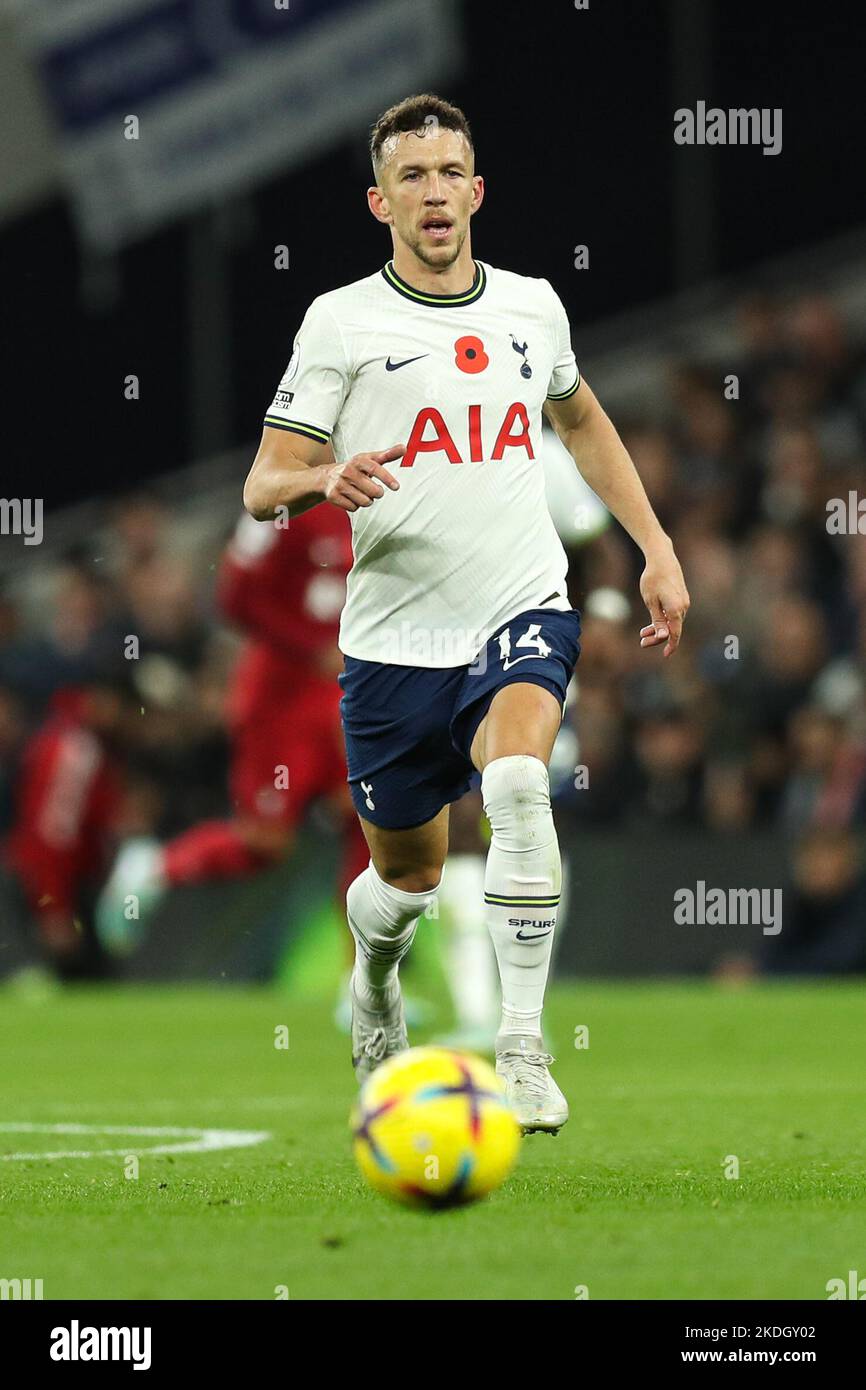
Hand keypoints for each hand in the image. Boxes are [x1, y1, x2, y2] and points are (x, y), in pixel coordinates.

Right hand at [322, 445, 402, 511]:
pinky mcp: (333, 496)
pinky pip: (353, 508)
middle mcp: (348, 471)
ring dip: (366, 500)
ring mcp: (340, 484)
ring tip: (361, 492)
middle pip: (373, 491)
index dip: (387, 478)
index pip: (375, 468)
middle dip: (377, 493)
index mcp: (359, 461)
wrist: (327, 477)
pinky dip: (355, 505)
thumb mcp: (370, 459)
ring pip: (365, 501)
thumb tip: (404, 448)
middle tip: (373, 489)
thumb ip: (388, 454)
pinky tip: (351, 497)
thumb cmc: (355, 468)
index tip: (396, 486)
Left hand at [639, 540, 689, 657]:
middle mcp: (683, 607)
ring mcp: (684, 602)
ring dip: (659, 628)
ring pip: (672, 621)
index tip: (665, 655)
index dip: (671, 645)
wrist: (662, 558)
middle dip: (657, 637)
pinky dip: (664, 619)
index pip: (675, 633)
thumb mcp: (650, 602)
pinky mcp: (681, 598)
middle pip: (672, 629)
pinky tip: (652, 622)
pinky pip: (674, 613)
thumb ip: (657, 620)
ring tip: (643, 633)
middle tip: (642, 642)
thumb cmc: (653, 579)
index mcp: (676, 609)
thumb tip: (663, 637)